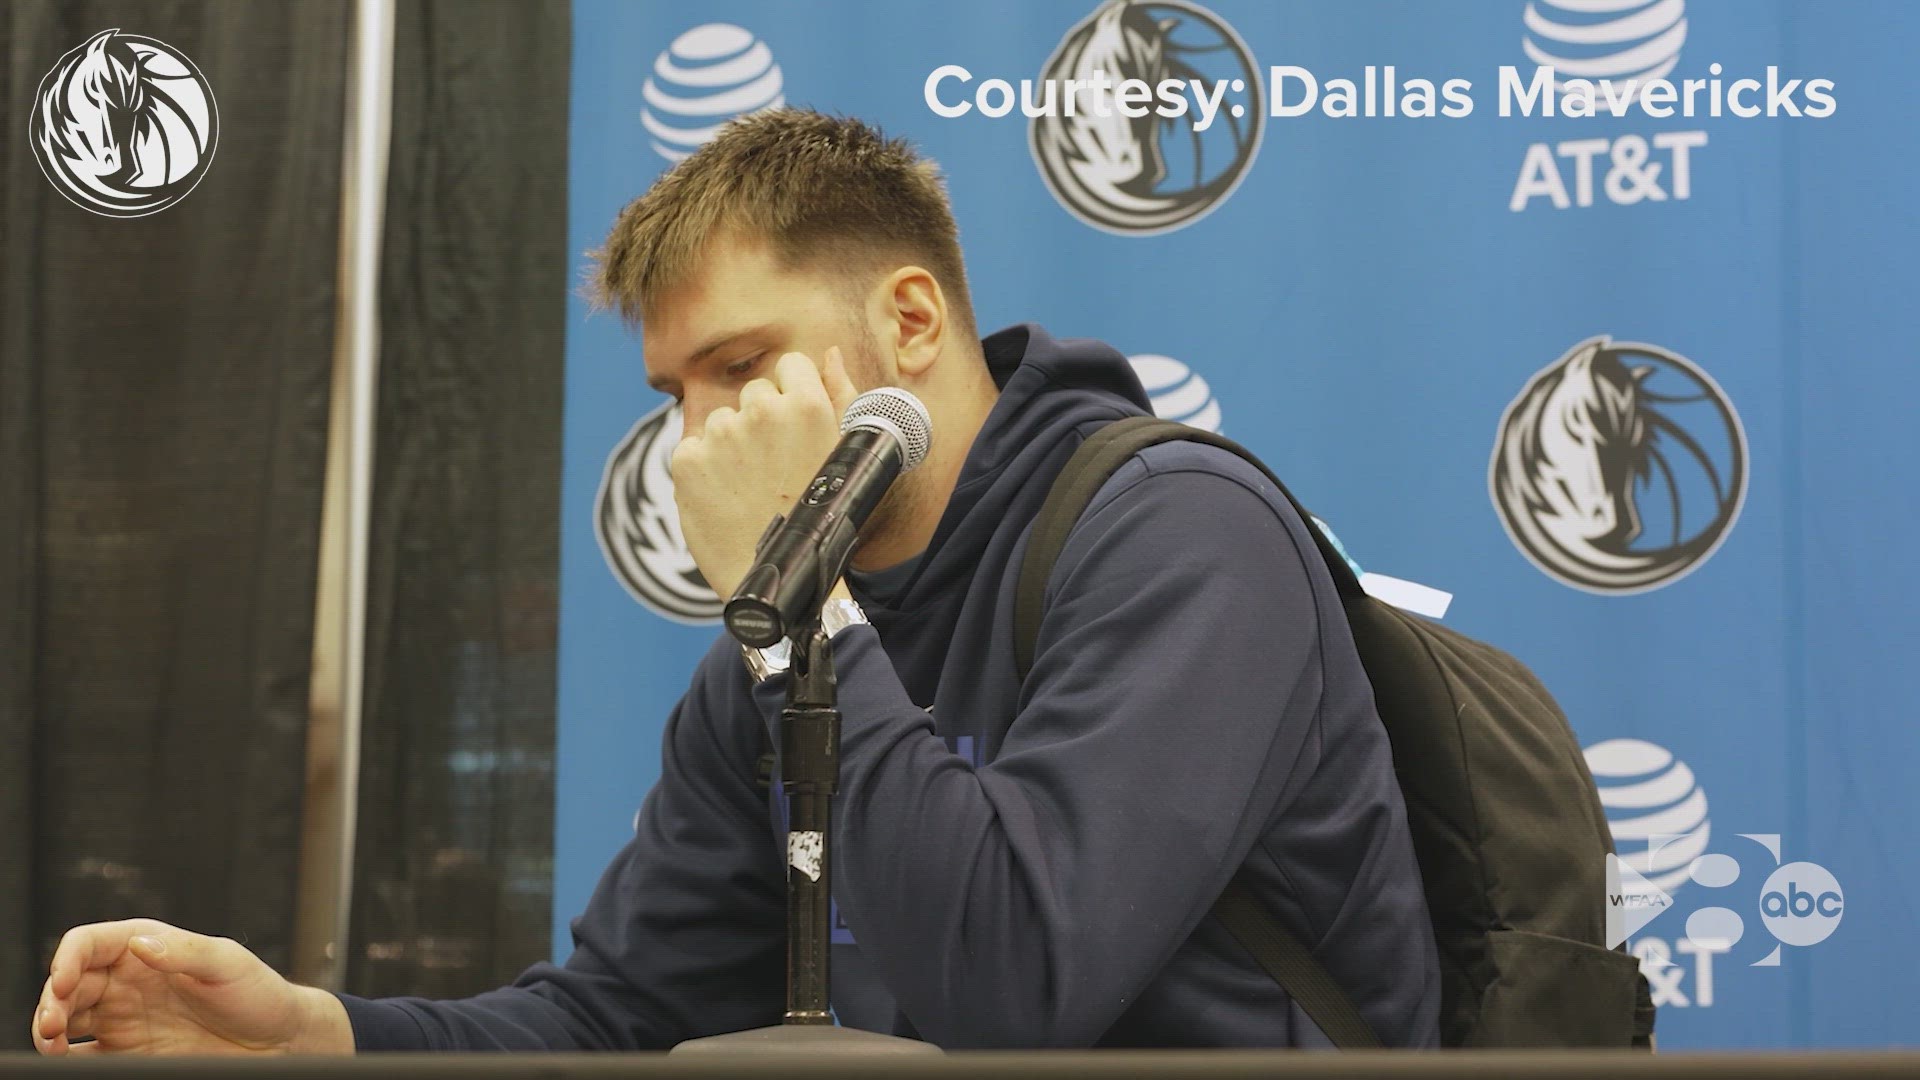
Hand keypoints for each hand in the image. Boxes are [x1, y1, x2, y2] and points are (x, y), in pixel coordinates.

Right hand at [32, 919, 353, 1055]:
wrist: (277, 1040)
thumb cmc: (259, 993)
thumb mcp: (228, 963)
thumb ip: (184, 951)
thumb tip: (141, 944)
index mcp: (148, 947)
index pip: (90, 944)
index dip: (68, 959)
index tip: (65, 982)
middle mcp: (128, 980)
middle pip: (69, 984)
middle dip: (52, 1000)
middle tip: (52, 1024)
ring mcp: (124, 1018)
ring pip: (67, 1019)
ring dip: (50, 1029)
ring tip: (54, 1044)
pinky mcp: (127, 1052)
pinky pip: (84, 1056)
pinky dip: (67, 1059)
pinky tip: (66, 1061)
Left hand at [672, 347, 859, 598]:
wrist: (778, 580)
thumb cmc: (820, 519)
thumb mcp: (845, 455)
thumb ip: (840, 395)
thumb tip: (832, 353)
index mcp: (806, 404)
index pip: (790, 365)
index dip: (793, 393)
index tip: (793, 425)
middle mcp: (760, 411)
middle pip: (754, 393)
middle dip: (761, 422)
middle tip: (774, 469)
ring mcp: (719, 435)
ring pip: (722, 422)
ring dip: (731, 447)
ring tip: (749, 490)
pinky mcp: (685, 461)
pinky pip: (693, 449)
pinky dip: (703, 471)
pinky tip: (724, 499)